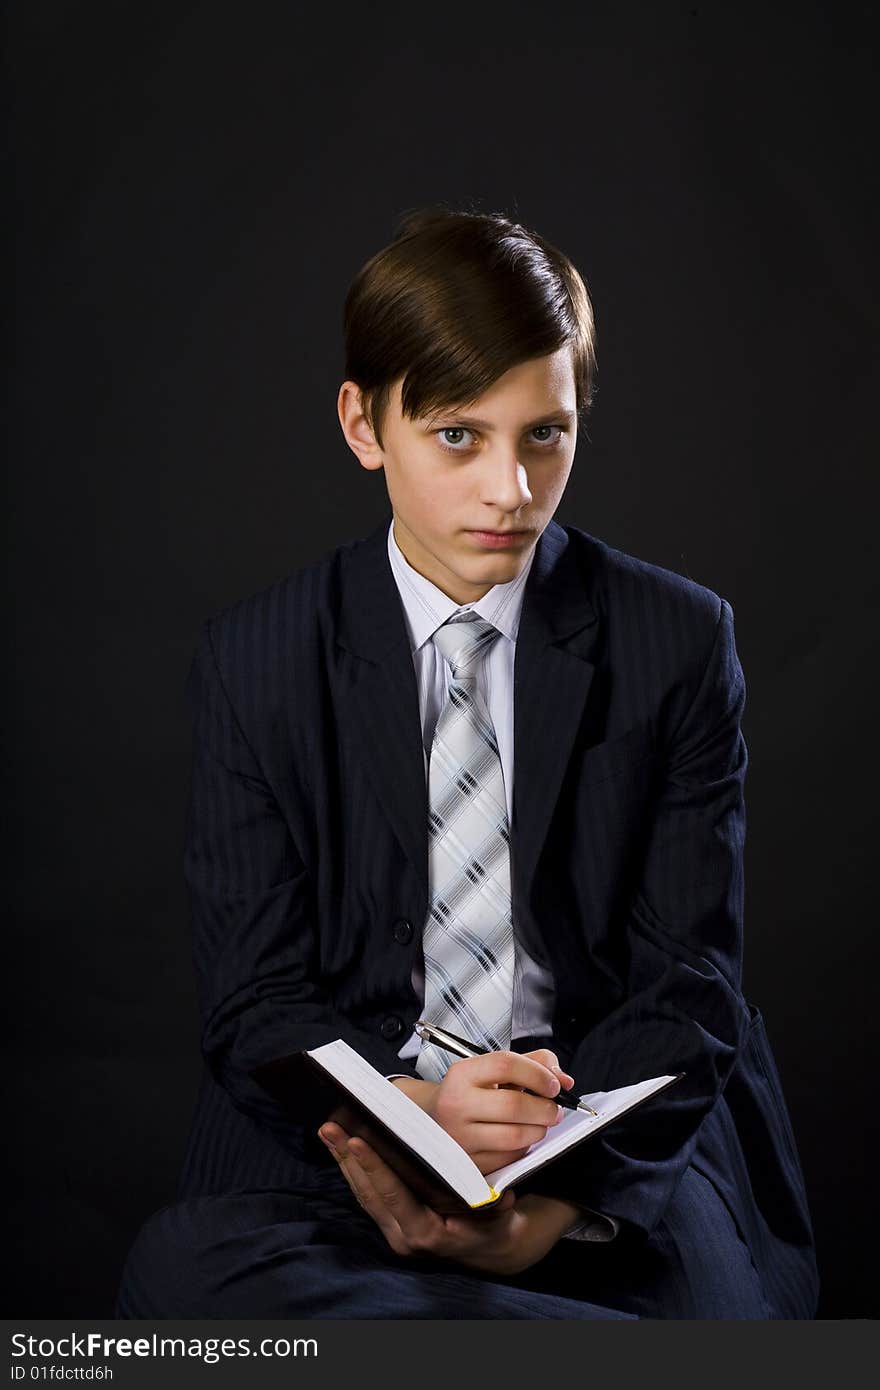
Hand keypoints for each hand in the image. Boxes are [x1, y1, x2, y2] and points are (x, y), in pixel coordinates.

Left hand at [318, 1122, 582, 1275]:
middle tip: (330, 1127)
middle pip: (368, 1193)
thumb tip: (496, 1190)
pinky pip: (367, 1195)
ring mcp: (393, 1231)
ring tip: (329, 1130)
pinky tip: (343, 1147)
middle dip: (347, 1158)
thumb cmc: (494, 1225)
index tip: (357, 1140)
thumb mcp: (497, 1215)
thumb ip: (491, 1203)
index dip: (375, 1167)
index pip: (393, 1195)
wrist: (491, 1249)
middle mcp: (403, 1236)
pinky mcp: (390, 1222)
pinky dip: (354, 1169)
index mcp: (426, 1233)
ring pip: (362, 1193)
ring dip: (344, 1161)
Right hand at [392, 1047, 575, 1173]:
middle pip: (514, 1104)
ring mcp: (460, 1138)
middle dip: (545, 1108)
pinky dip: (524, 1148)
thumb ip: (532, 1064)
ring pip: (515, 1136)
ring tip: (540, 1122)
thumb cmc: (471, 1092)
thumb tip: (564, 1080)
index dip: (538, 1073)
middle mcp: (456, 1105)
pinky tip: (521, 1137)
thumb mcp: (493, 1070)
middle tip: (555, 1108)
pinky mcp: (468, 1164)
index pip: (506, 1064)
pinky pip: (509, 1158)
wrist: (433, 1121)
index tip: (554, 1084)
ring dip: (539, 1129)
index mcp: (461, 1074)